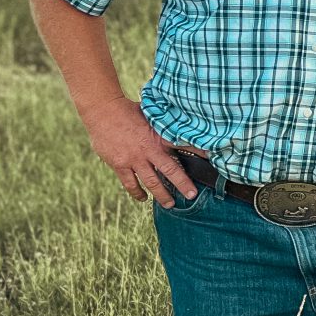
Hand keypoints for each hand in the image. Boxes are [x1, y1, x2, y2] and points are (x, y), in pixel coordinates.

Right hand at [83, 99, 197, 206]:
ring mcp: (134, 159)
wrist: (103, 111)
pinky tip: (143, 198)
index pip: (183, 145)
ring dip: (161, 195)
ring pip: (151, 182)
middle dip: (183, 184)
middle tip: (192, 195)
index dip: (199, 153)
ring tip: (170, 204)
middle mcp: (149, 150)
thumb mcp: (151, 114)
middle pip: (170, 171)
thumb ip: (163, 124)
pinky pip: (130, 184)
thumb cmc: (128, 110)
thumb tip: (180, 123)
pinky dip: (137, 193)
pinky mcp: (120, 164)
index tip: (212, 161)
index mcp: (159, 136)